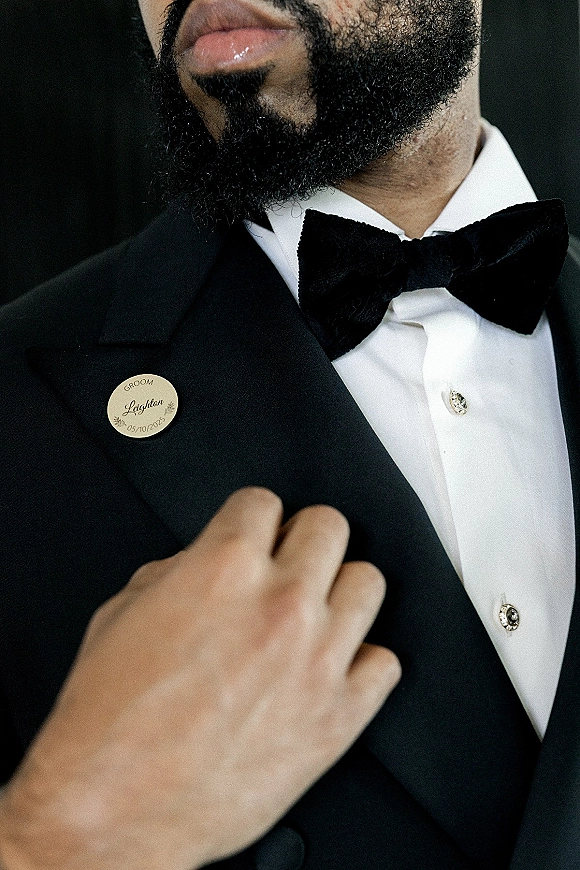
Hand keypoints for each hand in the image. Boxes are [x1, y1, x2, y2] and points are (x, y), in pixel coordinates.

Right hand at [0, 488, 400, 869]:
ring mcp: (318, 658)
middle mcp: (280, 603)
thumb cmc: (111, 721)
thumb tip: (208, 564)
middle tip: (287, 561)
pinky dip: (362, 660)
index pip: (262, 501)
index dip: (251, 517)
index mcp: (223, 568)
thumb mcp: (123, 613)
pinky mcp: (339, 715)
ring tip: (316, 610)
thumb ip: (180, 571)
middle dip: (302, 538)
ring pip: (368, 582)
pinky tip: (333, 667)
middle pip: (328, 526)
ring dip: (340, 590)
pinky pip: (385, 662)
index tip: (253, 533)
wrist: (115, 808)